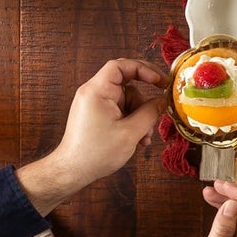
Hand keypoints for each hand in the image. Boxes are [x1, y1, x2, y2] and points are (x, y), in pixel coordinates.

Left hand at [16, 59, 165, 212]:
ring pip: (127, 99)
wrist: (72, 171)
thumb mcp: (131, 132)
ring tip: (144, 136)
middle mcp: (92, 93)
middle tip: (158, 108)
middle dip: (143, 100)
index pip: (120, 66)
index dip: (143, 69)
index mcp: (96, 92)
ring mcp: (94, 103)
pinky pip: (120, 109)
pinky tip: (137, 137)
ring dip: (139, 115)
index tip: (159, 81)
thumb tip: (164, 100)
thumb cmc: (96, 153)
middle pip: (127, 84)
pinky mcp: (96, 113)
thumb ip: (151, 112)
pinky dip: (131, 120)